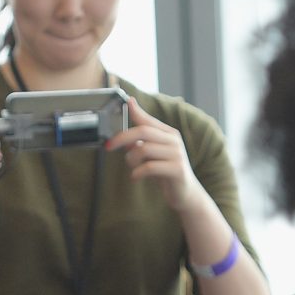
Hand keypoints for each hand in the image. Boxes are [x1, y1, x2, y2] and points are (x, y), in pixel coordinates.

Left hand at [106, 97, 210, 218]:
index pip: (149, 120)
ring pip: (144, 149)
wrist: (185, 193)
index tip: (127, 101)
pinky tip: (135, 177)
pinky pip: (150, 167)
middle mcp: (174, 141)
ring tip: (132, 167)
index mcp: (168, 134)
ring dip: (131, 159)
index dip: (137, 111)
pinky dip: (137, 172)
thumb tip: (124, 138)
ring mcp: (177, 154)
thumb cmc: (166, 173)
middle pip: (143, 131)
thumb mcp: (152, 156)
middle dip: (122, 137)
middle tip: (109, 146)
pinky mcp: (177, 170)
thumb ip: (141, 145)